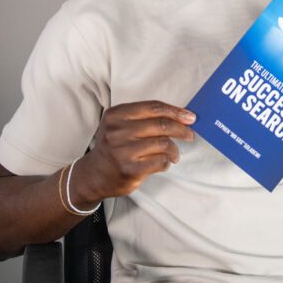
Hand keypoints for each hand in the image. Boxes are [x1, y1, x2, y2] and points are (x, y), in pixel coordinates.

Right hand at [73, 101, 195, 201]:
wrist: (93, 175)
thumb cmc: (113, 147)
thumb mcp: (119, 125)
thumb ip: (144, 118)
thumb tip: (181, 115)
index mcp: (116, 115)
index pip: (153, 107)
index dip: (175, 111)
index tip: (189, 116)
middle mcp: (117, 131)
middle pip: (161, 124)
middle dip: (181, 129)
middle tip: (189, 134)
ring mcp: (123, 151)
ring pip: (164, 143)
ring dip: (174, 150)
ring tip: (174, 154)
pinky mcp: (130, 169)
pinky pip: (160, 161)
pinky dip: (167, 162)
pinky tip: (164, 162)